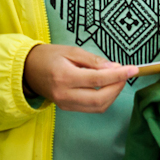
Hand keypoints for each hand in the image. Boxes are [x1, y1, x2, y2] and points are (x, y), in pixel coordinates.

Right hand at [23, 44, 137, 112]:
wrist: (27, 70)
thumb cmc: (49, 56)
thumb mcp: (71, 51)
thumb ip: (93, 61)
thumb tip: (114, 68)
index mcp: (65, 77)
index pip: (98, 79)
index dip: (118, 75)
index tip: (133, 69)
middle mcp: (65, 95)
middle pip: (100, 99)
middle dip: (117, 88)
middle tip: (125, 75)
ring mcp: (66, 104)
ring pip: (98, 107)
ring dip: (112, 95)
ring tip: (117, 80)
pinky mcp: (67, 108)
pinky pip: (91, 108)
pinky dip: (103, 99)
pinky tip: (106, 87)